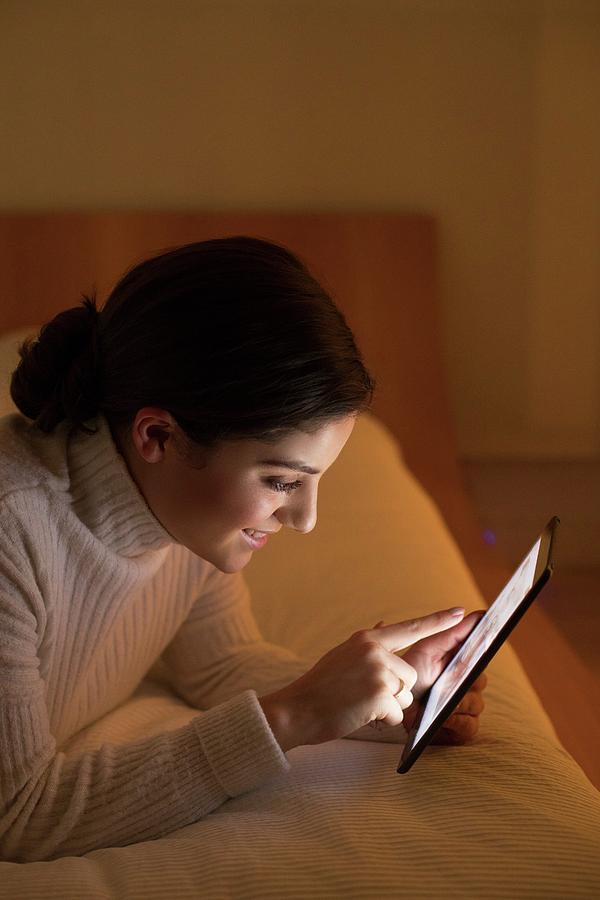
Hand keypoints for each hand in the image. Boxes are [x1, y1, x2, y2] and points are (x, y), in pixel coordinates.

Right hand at [259, 607, 467, 751]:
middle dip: (396, 690)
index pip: (410, 628)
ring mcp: (377, 672)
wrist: (297, 709)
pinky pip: (397, 713)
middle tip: (366, 694)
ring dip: (388, 706)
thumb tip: (384, 624)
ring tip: (360, 703)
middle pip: (410, 675)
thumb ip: (368, 643)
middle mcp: (374, 651)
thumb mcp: (343, 655)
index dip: (438, 621)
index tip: (460, 612)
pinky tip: (360, 713)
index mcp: (367, 639)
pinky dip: (382, 719)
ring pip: (405, 695)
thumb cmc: (321, 685)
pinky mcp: (378, 695)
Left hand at [399, 610, 486, 743]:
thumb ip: (448, 633)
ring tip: (443, 700)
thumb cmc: (411, 674)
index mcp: (460, 661)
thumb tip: (463, 611)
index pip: (481, 650)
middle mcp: (466, 683)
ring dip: (459, 701)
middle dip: (468, 678)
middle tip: (455, 676)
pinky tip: (445, 718)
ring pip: (477, 702)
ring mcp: (465, 706)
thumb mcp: (427, 650)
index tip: (490, 629)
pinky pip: (470, 725)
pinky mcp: (461, 728)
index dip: (487, 639)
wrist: (394, 705)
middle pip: (481, 679)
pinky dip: (458, 721)